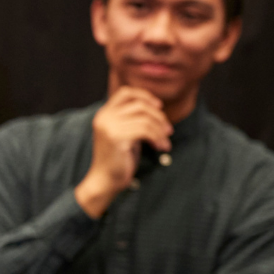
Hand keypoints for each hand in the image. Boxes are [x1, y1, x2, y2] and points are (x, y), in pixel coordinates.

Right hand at [77, 87, 171, 217]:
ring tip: (165, 143)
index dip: (145, 96)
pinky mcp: (116, 137)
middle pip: (140, 105)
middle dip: (159, 117)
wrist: (105, 180)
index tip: (159, 108)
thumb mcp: (125, 133)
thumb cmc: (118, 159)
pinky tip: (161, 147)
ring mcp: (109, 126)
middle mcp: (104, 117)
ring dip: (160, 131)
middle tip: (168, 131)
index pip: (126, 92)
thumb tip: (156, 107)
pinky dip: (158, 138)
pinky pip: (145, 130)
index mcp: (104, 114)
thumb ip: (133, 119)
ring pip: (145, 119)